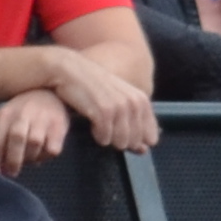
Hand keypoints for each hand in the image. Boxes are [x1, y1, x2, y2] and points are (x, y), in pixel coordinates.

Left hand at [0, 87, 73, 172]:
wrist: (50, 93)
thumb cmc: (24, 112)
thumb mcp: (8, 119)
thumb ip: (1, 141)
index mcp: (5, 114)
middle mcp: (23, 113)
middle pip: (17, 139)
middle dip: (14, 160)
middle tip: (13, 172)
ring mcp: (43, 118)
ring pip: (35, 144)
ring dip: (31, 158)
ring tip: (30, 160)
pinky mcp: (60, 125)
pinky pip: (52, 148)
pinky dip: (46, 156)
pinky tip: (43, 153)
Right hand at [47, 45, 162, 153]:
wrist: (69, 70)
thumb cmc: (93, 87)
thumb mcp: (119, 100)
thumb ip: (134, 124)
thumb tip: (143, 150)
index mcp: (141, 100)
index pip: (151, 136)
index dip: (138, 142)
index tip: (124, 137)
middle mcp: (134, 103)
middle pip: (135, 142)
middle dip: (121, 141)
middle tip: (107, 128)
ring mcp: (120, 106)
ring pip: (121, 143)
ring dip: (108, 139)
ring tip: (99, 125)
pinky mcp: (104, 111)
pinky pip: (105, 138)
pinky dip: (98, 136)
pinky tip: (91, 124)